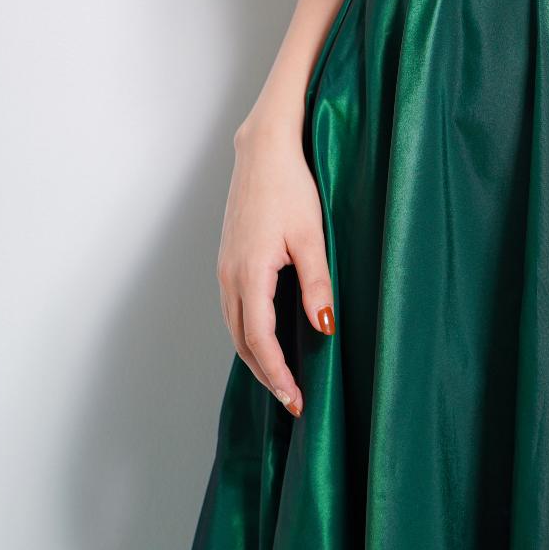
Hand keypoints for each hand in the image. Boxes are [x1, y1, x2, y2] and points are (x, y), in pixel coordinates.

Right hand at [216, 118, 335, 415]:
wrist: (263, 149)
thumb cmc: (290, 186)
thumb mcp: (312, 236)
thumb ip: (316, 284)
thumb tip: (323, 327)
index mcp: (250, 273)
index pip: (260, 341)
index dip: (277, 374)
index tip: (295, 399)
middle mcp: (229, 274)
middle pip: (242, 341)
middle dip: (266, 373)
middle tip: (292, 399)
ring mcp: (224, 266)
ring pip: (235, 326)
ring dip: (255, 355)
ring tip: (281, 377)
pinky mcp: (228, 257)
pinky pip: (233, 308)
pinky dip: (247, 332)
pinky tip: (265, 338)